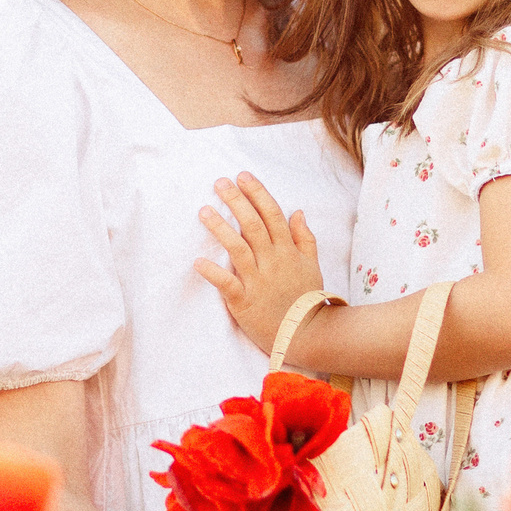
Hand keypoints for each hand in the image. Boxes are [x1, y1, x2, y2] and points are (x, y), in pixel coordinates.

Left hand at [195, 173, 324, 354]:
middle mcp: (273, 261)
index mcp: (287, 251)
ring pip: (238, 248)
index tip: (243, 176)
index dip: (257, 194)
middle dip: (236, 201)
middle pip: (253, 225)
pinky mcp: (244, 301)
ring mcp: (258, 281)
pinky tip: (198, 262)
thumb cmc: (306, 299)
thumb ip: (304, 238)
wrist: (307, 334)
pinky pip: (227, 284)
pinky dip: (213, 273)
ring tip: (204, 210)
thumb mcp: (312, 265)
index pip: (272, 215)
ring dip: (220, 228)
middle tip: (219, 182)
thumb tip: (297, 211)